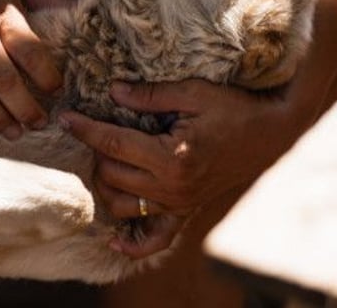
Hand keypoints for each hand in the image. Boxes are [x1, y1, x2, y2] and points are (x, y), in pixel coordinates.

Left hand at [60, 78, 304, 255]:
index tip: (64, 118)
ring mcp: (179, 204)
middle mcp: (172, 187)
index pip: (112, 143)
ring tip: (103, 158)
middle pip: (110, 174)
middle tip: (92, 127)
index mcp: (171, 156)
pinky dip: (132, 245)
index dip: (84, 129)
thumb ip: (150, 96)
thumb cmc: (234, 109)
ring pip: (121, 205)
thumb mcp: (193, 92)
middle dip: (94, 151)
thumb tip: (112, 92)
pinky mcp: (186, 211)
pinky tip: (113, 241)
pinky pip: (155, 239)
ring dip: (104, 184)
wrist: (273, 134)